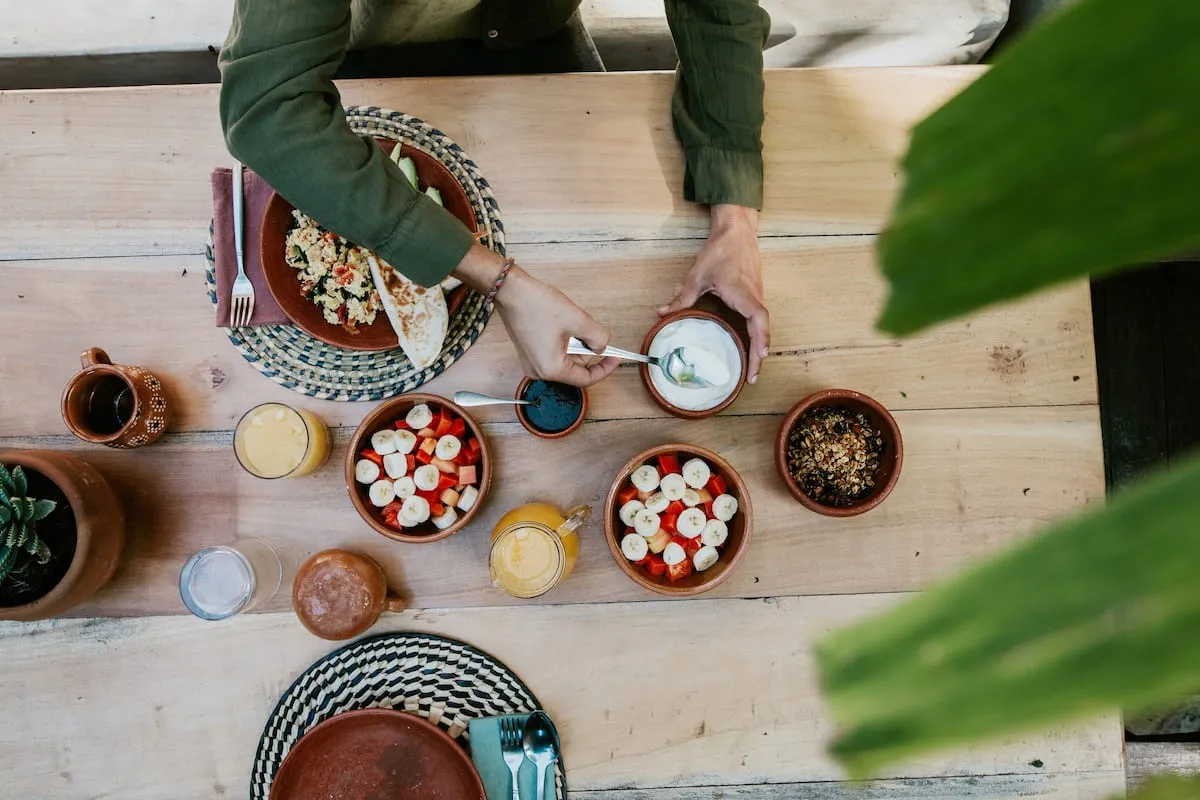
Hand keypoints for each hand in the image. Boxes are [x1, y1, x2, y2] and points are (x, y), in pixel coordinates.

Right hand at [451, 246, 617, 386]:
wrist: (511, 291)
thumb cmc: (536, 305)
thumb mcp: (577, 320)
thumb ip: (598, 337)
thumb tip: (602, 346)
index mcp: (551, 369)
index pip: (586, 379)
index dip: (605, 368)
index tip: (616, 357)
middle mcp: (539, 372)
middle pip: (575, 369)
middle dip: (587, 350)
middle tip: (589, 329)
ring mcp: (532, 363)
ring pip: (566, 360)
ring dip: (575, 344)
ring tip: (570, 323)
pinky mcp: (530, 353)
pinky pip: (554, 354)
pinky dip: (564, 342)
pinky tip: (561, 325)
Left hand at [658, 205, 768, 383]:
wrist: (736, 229)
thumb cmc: (720, 250)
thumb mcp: (697, 275)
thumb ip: (682, 297)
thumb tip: (661, 313)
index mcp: (744, 294)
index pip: (758, 322)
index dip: (760, 343)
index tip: (757, 361)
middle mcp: (755, 297)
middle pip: (764, 331)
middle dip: (759, 356)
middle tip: (751, 378)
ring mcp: (757, 295)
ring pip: (763, 326)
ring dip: (759, 346)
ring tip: (751, 368)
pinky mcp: (755, 293)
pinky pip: (759, 318)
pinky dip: (757, 335)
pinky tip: (749, 346)